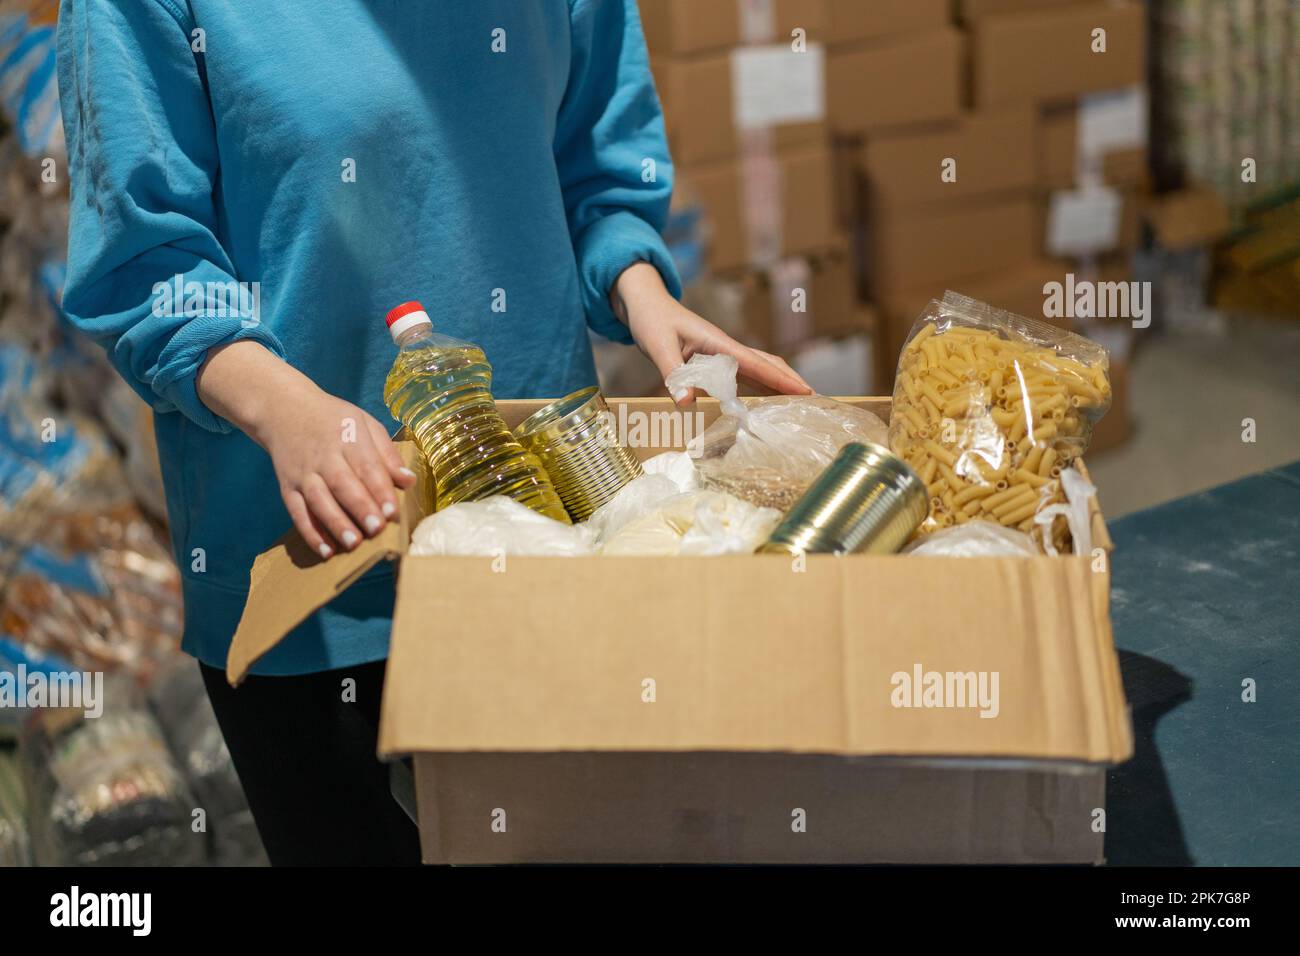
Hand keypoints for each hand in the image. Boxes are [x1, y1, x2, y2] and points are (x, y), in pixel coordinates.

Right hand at [197, 341, 414, 557]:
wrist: (284, 410)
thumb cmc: (334, 420)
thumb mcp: (364, 424)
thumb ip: (386, 453)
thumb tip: (408, 480)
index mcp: (347, 438)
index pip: (366, 465)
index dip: (380, 490)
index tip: (393, 512)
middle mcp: (323, 456)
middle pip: (342, 484)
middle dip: (360, 508)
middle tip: (377, 529)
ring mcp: (303, 473)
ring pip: (318, 500)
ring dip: (335, 524)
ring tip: (353, 544)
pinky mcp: (287, 487)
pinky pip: (297, 512)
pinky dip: (310, 532)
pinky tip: (326, 550)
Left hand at [612, 262, 812, 405]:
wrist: (646, 305)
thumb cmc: (652, 321)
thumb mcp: (657, 347)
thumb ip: (672, 374)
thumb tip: (686, 404)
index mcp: (718, 343)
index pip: (756, 364)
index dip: (781, 380)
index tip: (805, 391)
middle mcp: (726, 349)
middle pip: (768, 365)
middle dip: (791, 382)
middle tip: (815, 401)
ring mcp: (724, 355)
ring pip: (760, 370)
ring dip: (780, 385)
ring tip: (800, 404)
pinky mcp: (716, 361)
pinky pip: (744, 376)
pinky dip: (760, 388)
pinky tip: (768, 402)